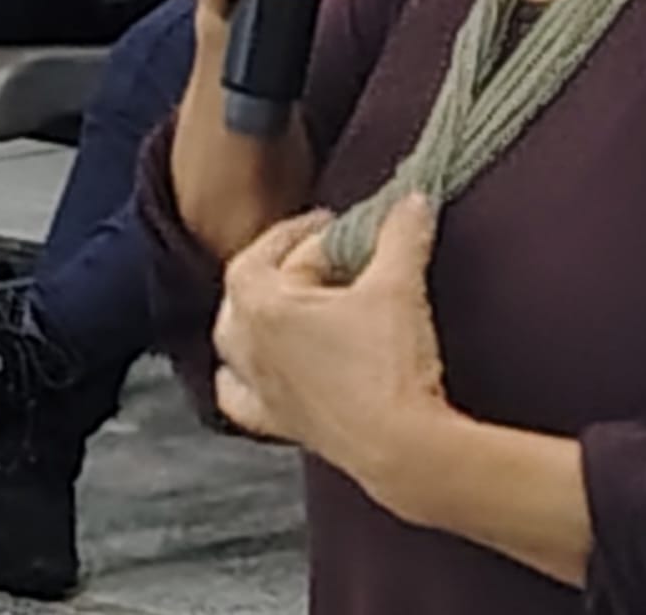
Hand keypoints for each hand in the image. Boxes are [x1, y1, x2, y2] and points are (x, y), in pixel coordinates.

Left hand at [213, 194, 455, 522]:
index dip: (293, 231)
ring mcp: (261, 392)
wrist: (400, 446)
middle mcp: (250, 351)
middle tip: (317, 256)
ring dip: (254, 320)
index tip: (329, 222)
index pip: (264, 254)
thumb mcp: (399, 284)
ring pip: (233, 347)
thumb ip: (403, 232)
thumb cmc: (388, 364)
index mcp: (265, 309)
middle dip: (276, 269)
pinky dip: (247, 381)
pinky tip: (269, 374)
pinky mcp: (281, 425)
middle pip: (242, 296)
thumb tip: (412, 200)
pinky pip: (242, 400)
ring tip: (289, 306)